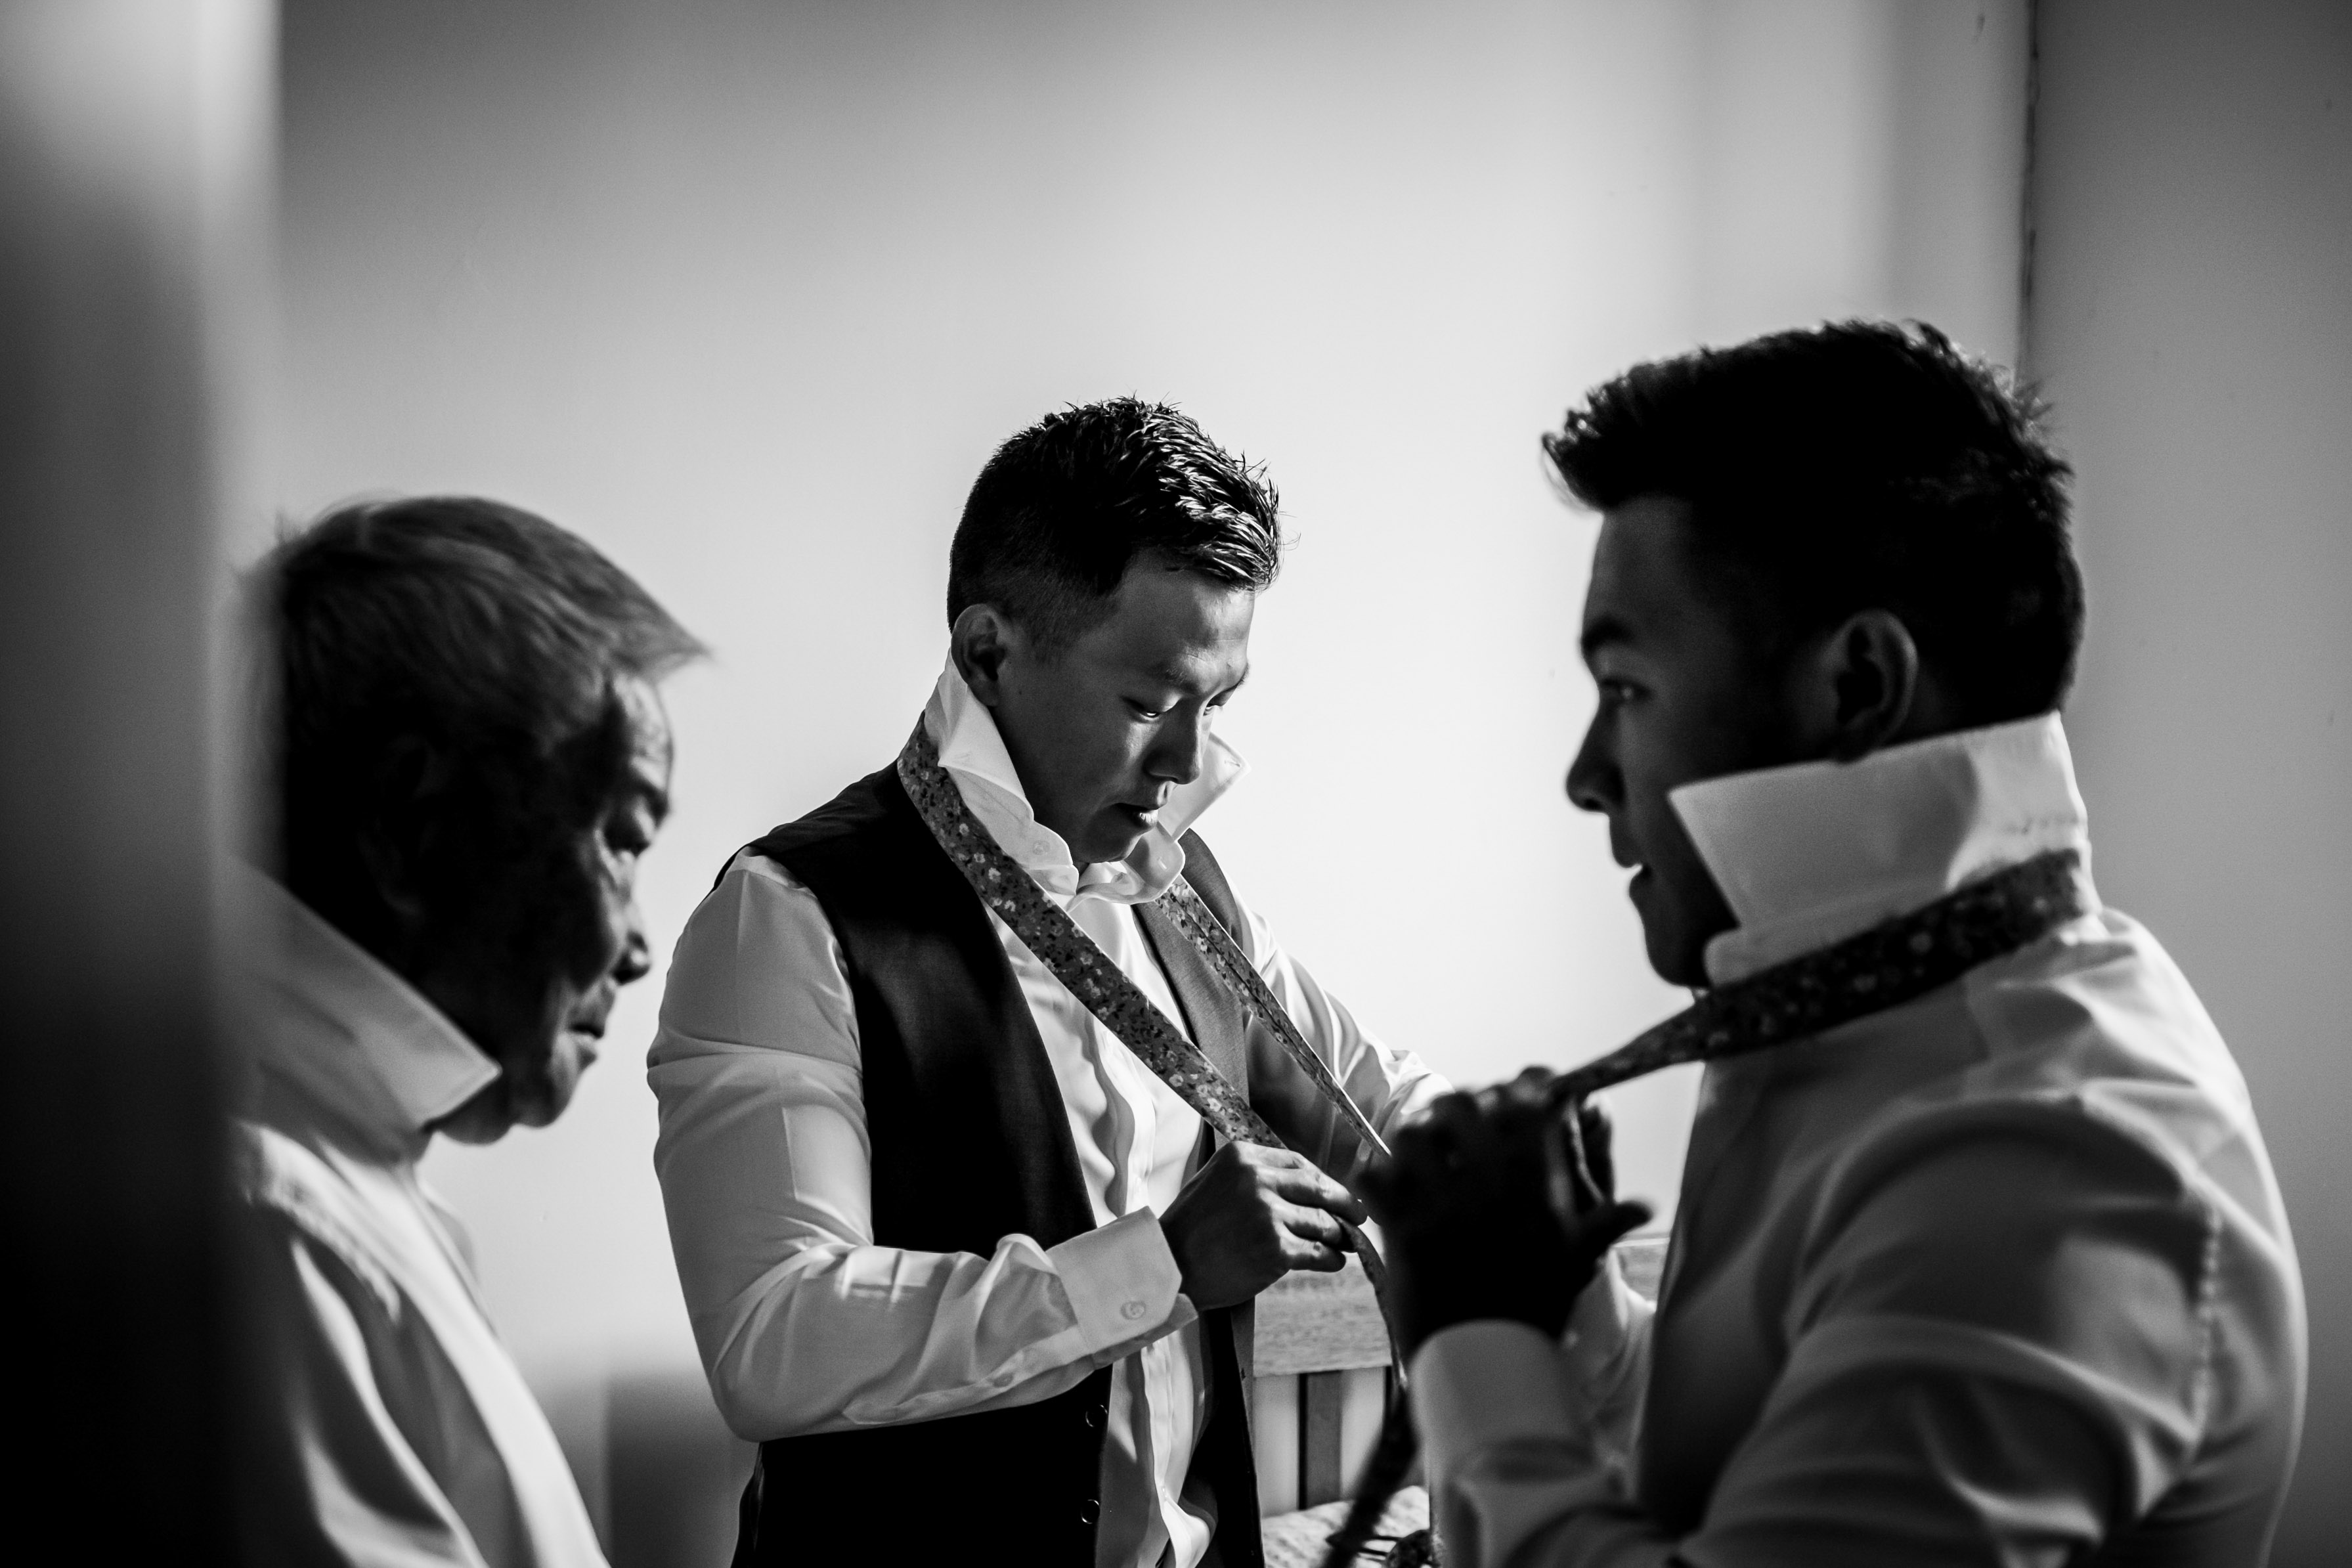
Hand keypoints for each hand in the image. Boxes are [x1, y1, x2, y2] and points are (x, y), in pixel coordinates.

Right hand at [1160, 1140, 1367, 1309]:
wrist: (1169, 1266)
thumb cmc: (1191, 1228)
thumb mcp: (1215, 1181)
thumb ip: (1252, 1174)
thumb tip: (1299, 1183)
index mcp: (1243, 1157)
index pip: (1299, 1162)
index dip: (1322, 1179)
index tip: (1334, 1191)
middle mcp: (1258, 1180)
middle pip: (1319, 1187)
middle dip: (1345, 1203)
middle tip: (1358, 1215)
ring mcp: (1269, 1214)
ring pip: (1323, 1221)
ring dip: (1340, 1235)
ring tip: (1346, 1242)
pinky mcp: (1277, 1249)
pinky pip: (1318, 1252)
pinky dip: (1332, 1258)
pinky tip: (1335, 1260)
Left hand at [1358, 1073, 1649, 1353]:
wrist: (1487, 1361)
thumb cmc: (1534, 1310)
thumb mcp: (1575, 1263)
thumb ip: (1604, 1224)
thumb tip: (1644, 1206)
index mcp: (1532, 1186)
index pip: (1525, 1104)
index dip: (1522, 1086)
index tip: (1520, 1090)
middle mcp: (1486, 1185)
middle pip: (1461, 1104)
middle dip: (1458, 1107)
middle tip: (1459, 1126)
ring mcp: (1439, 1204)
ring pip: (1412, 1134)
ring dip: (1414, 1141)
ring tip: (1422, 1158)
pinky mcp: (1401, 1228)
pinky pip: (1374, 1176)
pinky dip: (1376, 1179)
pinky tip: (1389, 1193)